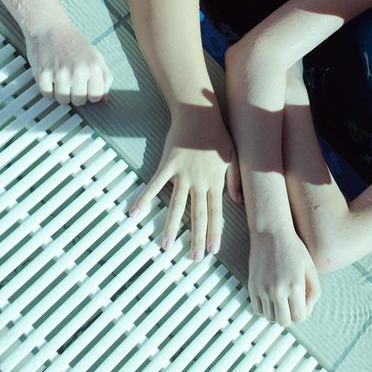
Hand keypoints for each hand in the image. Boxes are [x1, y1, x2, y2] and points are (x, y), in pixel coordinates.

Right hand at [25, 20, 113, 104]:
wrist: (49, 27)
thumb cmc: (73, 41)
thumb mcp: (95, 55)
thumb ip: (104, 76)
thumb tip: (105, 99)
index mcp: (93, 67)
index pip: (96, 97)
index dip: (90, 94)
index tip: (85, 88)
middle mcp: (78, 71)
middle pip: (79, 101)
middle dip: (75, 94)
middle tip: (71, 81)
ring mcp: (60, 73)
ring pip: (62, 100)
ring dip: (60, 92)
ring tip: (60, 78)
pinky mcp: (43, 74)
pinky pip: (47, 94)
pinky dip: (47, 88)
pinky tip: (50, 76)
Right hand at [130, 114, 238, 259]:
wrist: (199, 114)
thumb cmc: (217, 135)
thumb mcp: (233, 157)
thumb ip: (236, 180)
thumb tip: (237, 200)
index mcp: (215, 181)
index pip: (215, 212)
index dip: (214, 232)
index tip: (212, 250)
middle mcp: (199, 182)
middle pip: (197, 215)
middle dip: (195, 238)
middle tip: (193, 258)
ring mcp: (182, 174)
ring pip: (176, 206)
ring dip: (170, 227)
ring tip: (165, 246)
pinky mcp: (168, 165)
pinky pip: (154, 185)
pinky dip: (143, 199)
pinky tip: (134, 213)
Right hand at [248, 228, 319, 325]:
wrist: (270, 233)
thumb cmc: (293, 249)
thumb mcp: (310, 268)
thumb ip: (313, 292)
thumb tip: (307, 310)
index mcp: (295, 285)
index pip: (299, 317)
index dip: (302, 313)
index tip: (302, 304)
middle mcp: (278, 290)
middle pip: (283, 322)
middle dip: (289, 316)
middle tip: (291, 304)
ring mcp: (263, 289)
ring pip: (269, 318)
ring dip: (276, 312)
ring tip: (281, 299)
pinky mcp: (252, 287)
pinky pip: (257, 310)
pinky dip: (264, 308)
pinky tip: (270, 297)